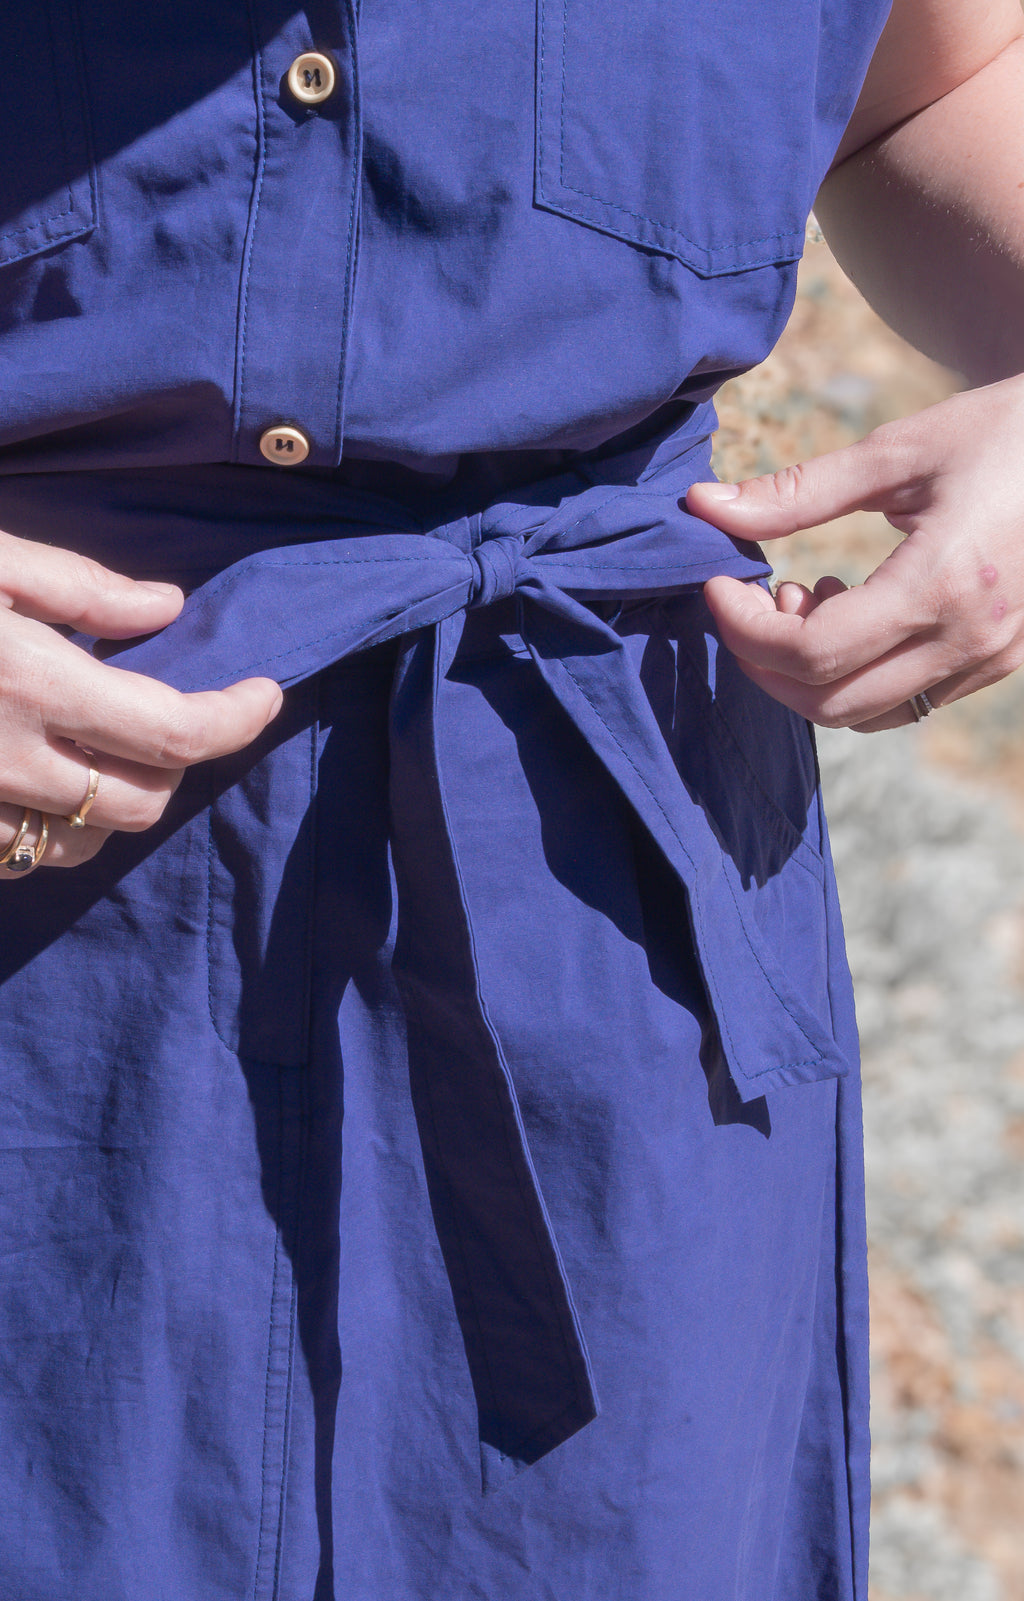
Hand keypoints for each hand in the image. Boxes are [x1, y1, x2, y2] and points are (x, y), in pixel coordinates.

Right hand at [0, 530, 282, 872]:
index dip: (234, 720)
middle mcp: (7, 764)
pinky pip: (20, 856)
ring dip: (114, 804)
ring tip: (107, 749)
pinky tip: (46, 779)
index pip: (172, 734)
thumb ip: (78, 587)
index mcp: (31, 685)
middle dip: (176, 764)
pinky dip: (53, 826)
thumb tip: (166, 606)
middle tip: (172, 712)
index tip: (265, 694)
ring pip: (81, 844)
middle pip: (140, 802)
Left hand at [686, 374, 1023, 730]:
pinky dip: (853, 676)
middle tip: (749, 599)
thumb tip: (703, 507)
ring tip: (805, 596)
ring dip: (809, 676)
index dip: (744, 628)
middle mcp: (970, 639)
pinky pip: (900, 704)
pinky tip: (850, 608)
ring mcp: (988, 661)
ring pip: (863, 716)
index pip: (812, 651)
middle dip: (765, 661)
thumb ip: (797, 492)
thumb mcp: (897, 451)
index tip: (715, 584)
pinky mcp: (995, 664)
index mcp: (944, 583)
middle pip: (828, 702)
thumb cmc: (999, 433)